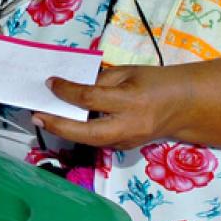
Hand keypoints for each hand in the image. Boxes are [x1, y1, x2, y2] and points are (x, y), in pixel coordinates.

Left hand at [30, 65, 186, 151]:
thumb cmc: (155, 82)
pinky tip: (67, 123)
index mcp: (131, 101)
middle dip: (58, 126)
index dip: (67, 91)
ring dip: (65, 131)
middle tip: (38, 116)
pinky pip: (97, 141)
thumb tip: (73, 88)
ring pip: (89, 141)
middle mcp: (129, 126)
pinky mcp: (125, 148)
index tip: (51, 83)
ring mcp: (128, 141)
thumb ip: (100, 80)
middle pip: (86, 132)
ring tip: (45, 119)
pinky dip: (80, 133)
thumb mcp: (127, 72)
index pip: (90, 98)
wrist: (183, 105)